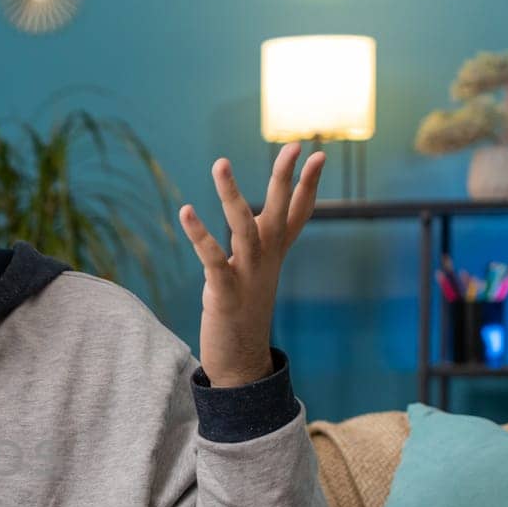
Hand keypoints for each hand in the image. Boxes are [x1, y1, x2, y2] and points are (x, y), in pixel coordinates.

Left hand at [178, 142, 323, 386]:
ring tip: (221, 162)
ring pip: (244, 227)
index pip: (298, 213)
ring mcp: (248, 276)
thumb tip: (264, 217)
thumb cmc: (245, 309)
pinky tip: (186, 211)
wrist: (241, 360)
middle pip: (280, 212)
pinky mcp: (224, 293)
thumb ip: (263, 243)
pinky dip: (200, 235)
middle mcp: (267, 260)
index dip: (310, 185)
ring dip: (232, 194)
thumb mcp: (259, 271)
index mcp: (275, 253)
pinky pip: (213, 259)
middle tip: (294, 146)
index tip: (320, 154)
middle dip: (285, 178)